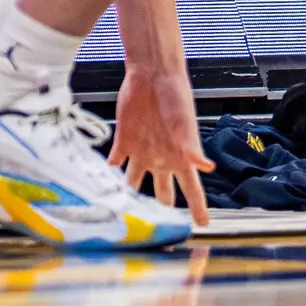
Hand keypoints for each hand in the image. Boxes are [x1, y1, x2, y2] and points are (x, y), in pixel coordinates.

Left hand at [108, 65, 214, 225]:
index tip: (203, 225)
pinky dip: (107, 176)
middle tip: (158, 231)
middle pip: (163, 191)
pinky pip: (114, 164)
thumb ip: (191, 147)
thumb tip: (206, 166)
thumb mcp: (184, 122)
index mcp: (180, 156)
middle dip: (161, 211)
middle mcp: (161, 157)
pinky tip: (99, 188)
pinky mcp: (124, 141)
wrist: (152, 74)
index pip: (192, 188)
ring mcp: (142, 151)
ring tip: (124, 217)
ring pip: (135, 183)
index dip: (197, 208)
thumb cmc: (175, 94)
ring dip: (130, 198)